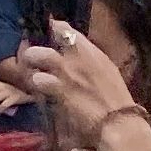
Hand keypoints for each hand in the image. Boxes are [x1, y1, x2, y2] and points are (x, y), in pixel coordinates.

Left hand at [5, 20, 142, 150]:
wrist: (119, 121)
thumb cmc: (117, 100)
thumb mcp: (107, 72)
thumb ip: (90, 61)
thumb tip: (76, 56)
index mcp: (92, 52)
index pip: (66, 29)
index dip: (54, 28)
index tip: (49, 32)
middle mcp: (78, 57)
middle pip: (47, 39)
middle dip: (38, 47)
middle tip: (34, 58)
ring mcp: (67, 72)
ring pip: (37, 55)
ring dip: (32, 65)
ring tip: (35, 76)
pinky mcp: (59, 89)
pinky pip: (38, 80)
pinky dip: (37, 84)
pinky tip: (41, 91)